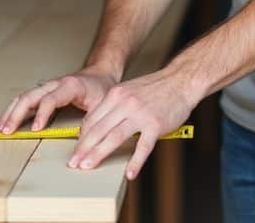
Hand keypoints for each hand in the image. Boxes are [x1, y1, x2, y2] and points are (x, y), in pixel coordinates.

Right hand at [0, 66, 118, 134]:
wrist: (100, 74)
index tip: (36, 130)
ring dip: (11, 112)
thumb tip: (83, 143)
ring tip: (0, 128)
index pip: (50, 99)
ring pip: (23, 97)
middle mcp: (55, 84)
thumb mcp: (102, 105)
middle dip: (16, 114)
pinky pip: (25, 99)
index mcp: (70, 86)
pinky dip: (14, 110)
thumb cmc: (102, 89)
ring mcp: (47, 87)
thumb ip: (93, 122)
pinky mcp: (44, 92)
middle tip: (7, 131)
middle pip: (30, 96)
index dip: (42, 114)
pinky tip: (6, 122)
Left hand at [69, 65, 200, 179]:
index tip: (76, 150)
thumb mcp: (128, 90)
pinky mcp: (156, 124)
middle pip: (98, 129)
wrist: (181, 81)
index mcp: (116, 94)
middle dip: (83, 149)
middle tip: (74, 163)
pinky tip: (129, 173)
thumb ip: (113, 107)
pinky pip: (143, 146)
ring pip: (114, 137)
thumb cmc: (156, 88)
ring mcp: (141, 114)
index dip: (81, 137)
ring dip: (98, 154)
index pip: (92, 119)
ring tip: (88, 166)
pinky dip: (135, 162)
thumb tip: (97, 128)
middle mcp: (125, 103)